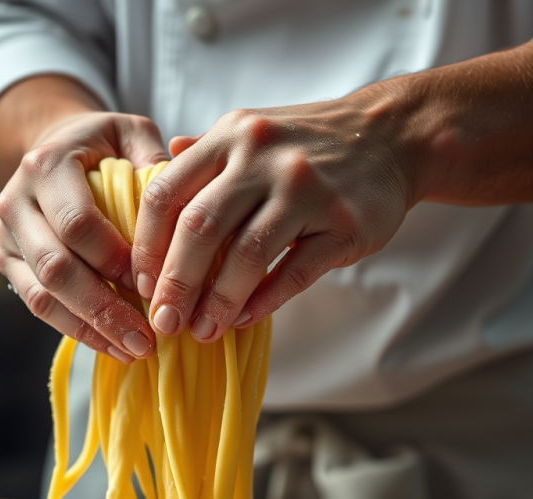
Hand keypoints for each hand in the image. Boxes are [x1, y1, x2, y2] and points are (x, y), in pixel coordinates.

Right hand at [0, 107, 167, 361]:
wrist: (52, 149)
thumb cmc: (103, 145)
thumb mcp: (130, 132)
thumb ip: (153, 156)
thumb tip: (179, 194)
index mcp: (47, 165)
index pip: (78, 223)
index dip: (115, 260)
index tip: (153, 286)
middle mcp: (17, 201)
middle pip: (57, 267)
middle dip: (104, 308)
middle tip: (146, 339)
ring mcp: (7, 236)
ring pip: (42, 296)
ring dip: (90, 329)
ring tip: (134, 352)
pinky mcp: (7, 263)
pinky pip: (38, 306)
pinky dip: (77, 331)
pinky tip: (113, 347)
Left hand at [133, 82, 415, 342]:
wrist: (391, 137)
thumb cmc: (311, 144)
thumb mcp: (252, 132)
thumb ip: (203, 157)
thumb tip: (150, 186)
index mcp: (232, 136)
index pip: (168, 193)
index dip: (147, 246)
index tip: (141, 285)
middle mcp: (263, 157)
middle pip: (200, 228)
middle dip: (176, 284)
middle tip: (164, 322)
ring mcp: (306, 190)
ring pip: (247, 255)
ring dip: (218, 302)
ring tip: (202, 331)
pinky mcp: (343, 224)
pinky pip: (295, 271)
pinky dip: (265, 300)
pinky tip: (244, 320)